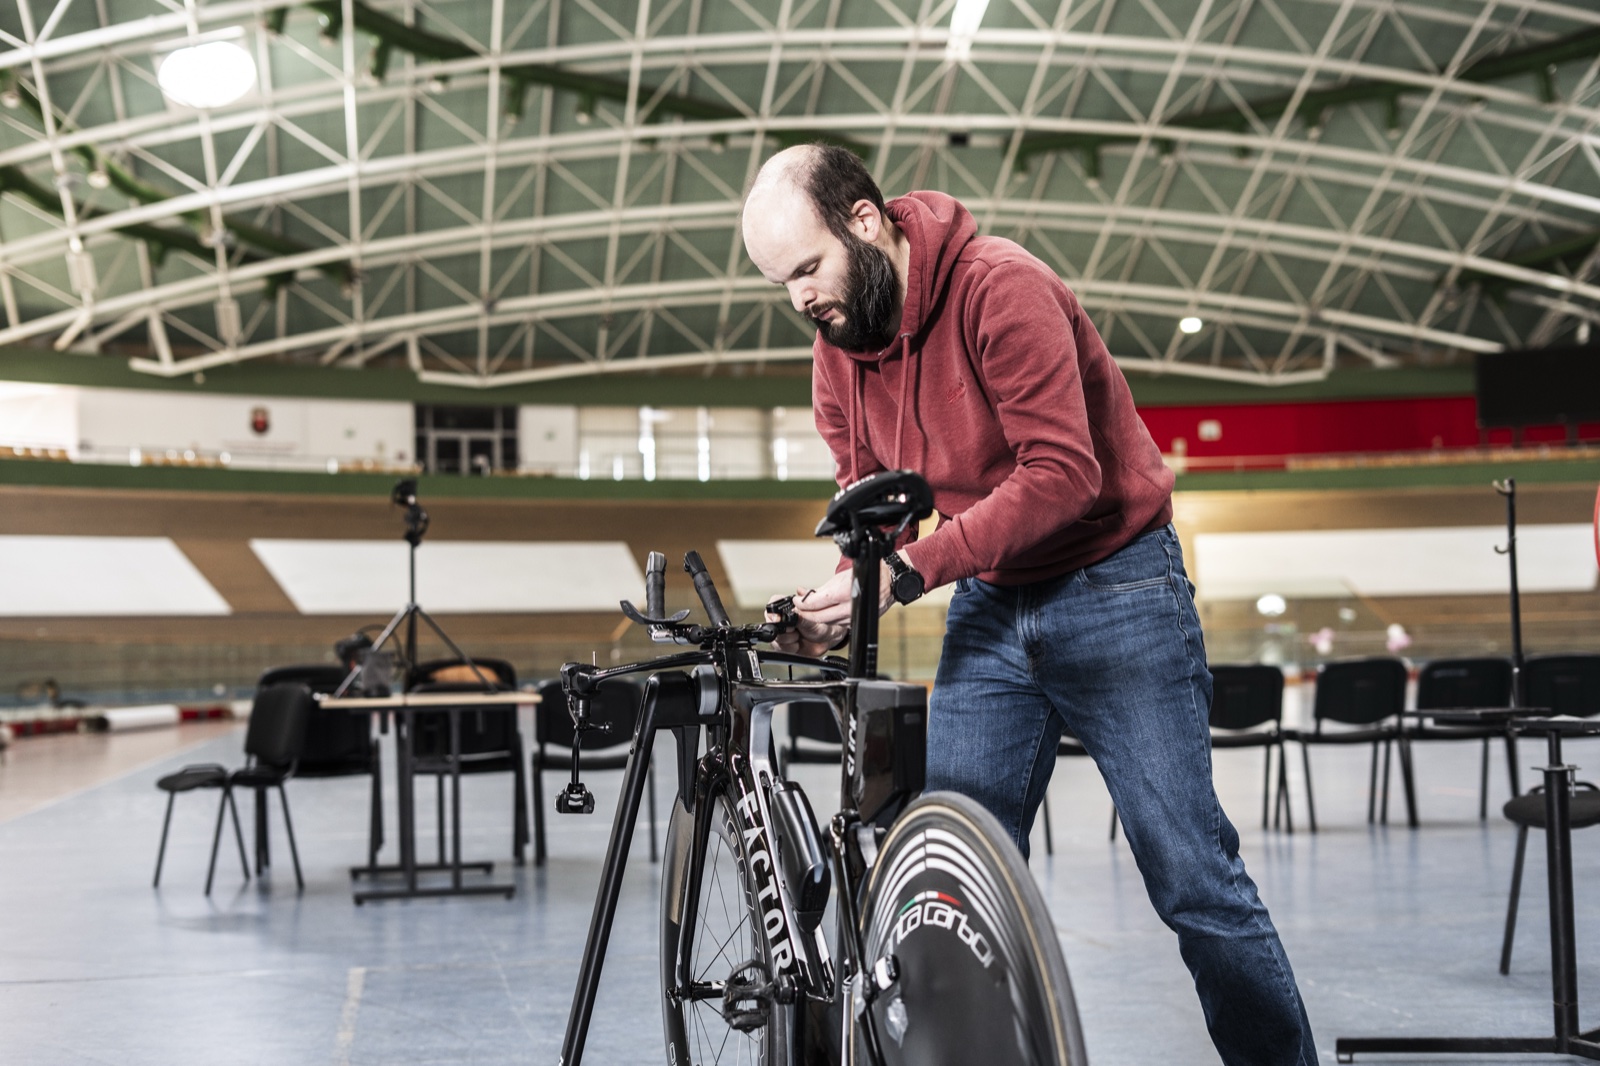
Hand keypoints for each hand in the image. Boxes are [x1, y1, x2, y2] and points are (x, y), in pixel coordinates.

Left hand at [765, 560, 897, 655]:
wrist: (888, 581)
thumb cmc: (867, 574)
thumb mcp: (841, 577)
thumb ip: (822, 589)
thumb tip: (805, 594)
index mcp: (842, 593)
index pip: (815, 603)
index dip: (802, 604)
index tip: (797, 602)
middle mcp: (847, 607)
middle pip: (818, 617)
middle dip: (805, 614)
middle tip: (798, 610)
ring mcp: (852, 617)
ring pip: (827, 623)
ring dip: (815, 619)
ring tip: (807, 613)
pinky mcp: (856, 622)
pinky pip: (837, 624)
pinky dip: (827, 621)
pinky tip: (822, 616)